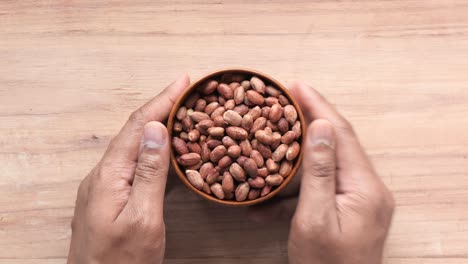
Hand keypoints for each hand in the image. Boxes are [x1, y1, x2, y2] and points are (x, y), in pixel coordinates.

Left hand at [67, 75, 189, 263]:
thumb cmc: (121, 261)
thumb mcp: (143, 218)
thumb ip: (148, 172)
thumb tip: (155, 129)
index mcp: (110, 174)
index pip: (138, 125)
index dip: (162, 100)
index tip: (183, 81)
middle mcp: (103, 174)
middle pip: (134, 130)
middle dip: (160, 106)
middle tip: (186, 92)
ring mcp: (104, 184)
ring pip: (132, 144)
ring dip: (156, 124)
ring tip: (179, 111)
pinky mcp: (109, 195)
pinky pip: (132, 160)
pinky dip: (151, 146)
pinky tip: (163, 146)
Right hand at [248, 82, 394, 263]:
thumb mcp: (314, 218)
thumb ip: (320, 171)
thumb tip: (322, 126)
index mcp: (364, 187)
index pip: (341, 133)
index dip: (319, 106)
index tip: (297, 85)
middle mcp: (367, 189)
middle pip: (337, 143)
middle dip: (309, 120)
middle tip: (285, 101)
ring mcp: (359, 200)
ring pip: (326, 165)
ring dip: (297, 158)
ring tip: (272, 142)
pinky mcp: (348, 211)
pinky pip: (322, 188)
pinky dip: (297, 189)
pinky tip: (268, 200)